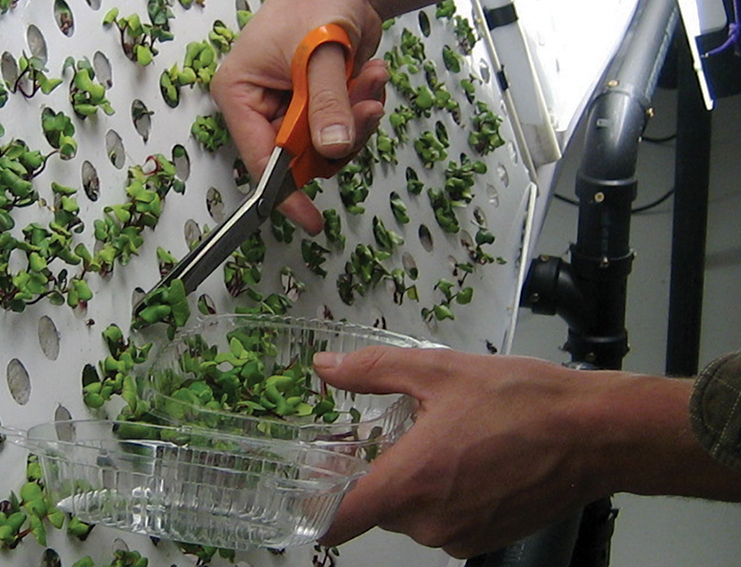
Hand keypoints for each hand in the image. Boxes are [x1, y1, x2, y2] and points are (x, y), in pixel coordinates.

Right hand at [210, 0, 384, 233]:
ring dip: (357, 118)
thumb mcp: (319, 52)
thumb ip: (326, 102)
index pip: (258, 156)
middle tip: (365, 106)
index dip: (284, 191)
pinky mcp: (321, 102)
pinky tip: (372, 75)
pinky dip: (364, 107)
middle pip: (299, 155)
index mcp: (240, 92)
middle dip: (338, 135)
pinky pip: (345, 128)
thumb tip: (331, 148)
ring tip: (370, 79)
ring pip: (328, 145)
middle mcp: (262, 105)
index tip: (310, 219)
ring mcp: (293, 106)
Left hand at [313, 346, 709, 558]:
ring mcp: (461, 537)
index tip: (315, 474)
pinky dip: (444, 491)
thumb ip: (372, 371)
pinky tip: (465, 452)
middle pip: (377, 506)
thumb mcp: (437, 369)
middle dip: (374, 470)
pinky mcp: (487, 540)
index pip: (338, 520)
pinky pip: (445, 519)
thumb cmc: (519, 399)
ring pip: (412, 512)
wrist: (592, 433)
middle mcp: (431, 523)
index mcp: (412, 482)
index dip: (316, 500)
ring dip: (412, 478)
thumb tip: (326, 367)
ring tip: (435, 432)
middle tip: (384, 428)